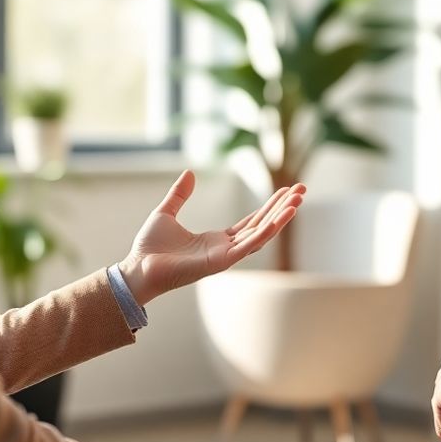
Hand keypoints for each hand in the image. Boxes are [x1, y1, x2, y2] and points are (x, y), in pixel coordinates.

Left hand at [118, 171, 305, 303]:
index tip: (286, 191)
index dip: (270, 206)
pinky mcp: (220, 263)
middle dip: (283, 208)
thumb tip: (189, 173)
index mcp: (217, 240)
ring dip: (281, 218)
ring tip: (298, 201)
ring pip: (261, 234)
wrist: (138, 268)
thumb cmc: (149, 248)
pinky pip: (248, 246)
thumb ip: (179, 194)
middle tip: (302, 190)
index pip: (251, 221)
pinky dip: (265, 232)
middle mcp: (226, 248)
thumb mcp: (166, 212)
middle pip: (262, 224)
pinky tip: (280, 219)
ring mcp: (225, 257)